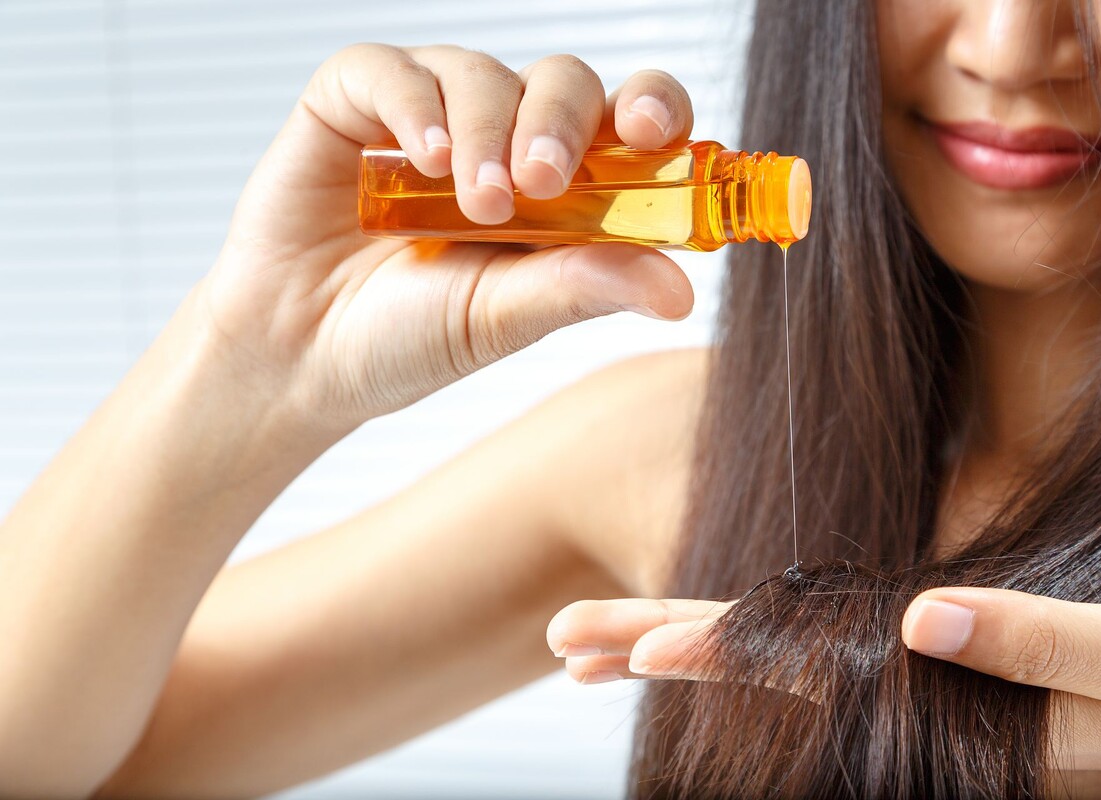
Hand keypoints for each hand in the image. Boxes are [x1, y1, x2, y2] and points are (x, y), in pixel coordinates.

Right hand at [196, 44, 696, 429]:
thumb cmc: (407, 339)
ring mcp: (430, 116)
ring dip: (485, 131)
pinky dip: (414, 104)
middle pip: (563, 83)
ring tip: (474, 204)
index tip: (650, 134)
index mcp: (559, 190)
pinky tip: (423, 154)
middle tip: (542, 183)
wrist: (299, 358)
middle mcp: (502, 141)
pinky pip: (391, 70)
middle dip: (561, 121)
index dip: (651, 111)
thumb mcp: (505, 319)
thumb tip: (680, 292)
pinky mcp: (354, 105)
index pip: (627, 123)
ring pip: (482, 73)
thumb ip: (583, 288)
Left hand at [548, 580, 1100, 795]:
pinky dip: (761, 644)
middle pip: (765, 671)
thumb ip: (1041, 644)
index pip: (805, 677)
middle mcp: (916, 701)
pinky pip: (831, 655)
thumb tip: (921, 623)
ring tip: (605, 648)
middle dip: (663, 649)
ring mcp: (920, 686)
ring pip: (785, 666)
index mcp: (954, 705)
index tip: (628, 645)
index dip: (714, 653)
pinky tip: (717, 638)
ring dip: (694, 649)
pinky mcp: (940, 665)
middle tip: (566, 640)